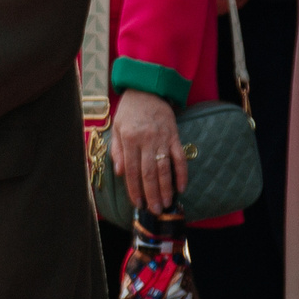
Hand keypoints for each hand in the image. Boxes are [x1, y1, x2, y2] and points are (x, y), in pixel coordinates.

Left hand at [109, 88, 185, 213]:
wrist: (147, 88)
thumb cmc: (129, 110)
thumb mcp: (116, 128)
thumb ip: (117, 151)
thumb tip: (120, 173)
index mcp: (129, 139)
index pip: (132, 170)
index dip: (134, 189)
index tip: (138, 203)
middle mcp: (146, 140)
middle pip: (148, 173)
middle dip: (151, 193)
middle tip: (154, 210)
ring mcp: (162, 139)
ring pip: (164, 168)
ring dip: (166, 188)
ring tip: (166, 203)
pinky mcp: (174, 136)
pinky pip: (179, 157)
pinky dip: (181, 173)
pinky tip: (182, 187)